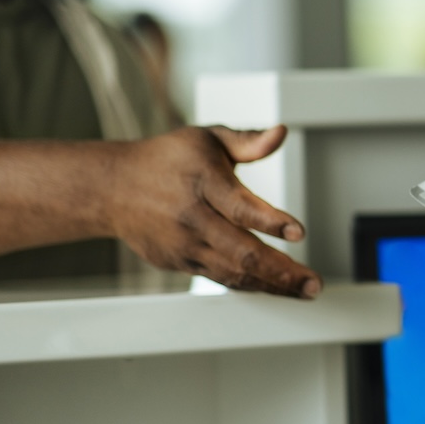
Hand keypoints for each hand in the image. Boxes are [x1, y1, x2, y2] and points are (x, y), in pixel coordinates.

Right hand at [105, 125, 321, 297]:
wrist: (112, 188)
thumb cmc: (165, 161)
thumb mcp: (206, 139)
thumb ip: (247, 141)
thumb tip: (280, 133)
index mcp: (202, 182)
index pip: (239, 207)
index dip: (270, 221)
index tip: (299, 233)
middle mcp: (192, 218)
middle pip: (241, 251)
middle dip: (282, 270)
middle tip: (313, 283)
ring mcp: (184, 245)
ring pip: (233, 272)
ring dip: (273, 285)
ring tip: (303, 290)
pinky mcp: (180, 263)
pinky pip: (221, 279)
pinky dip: (251, 286)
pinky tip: (276, 288)